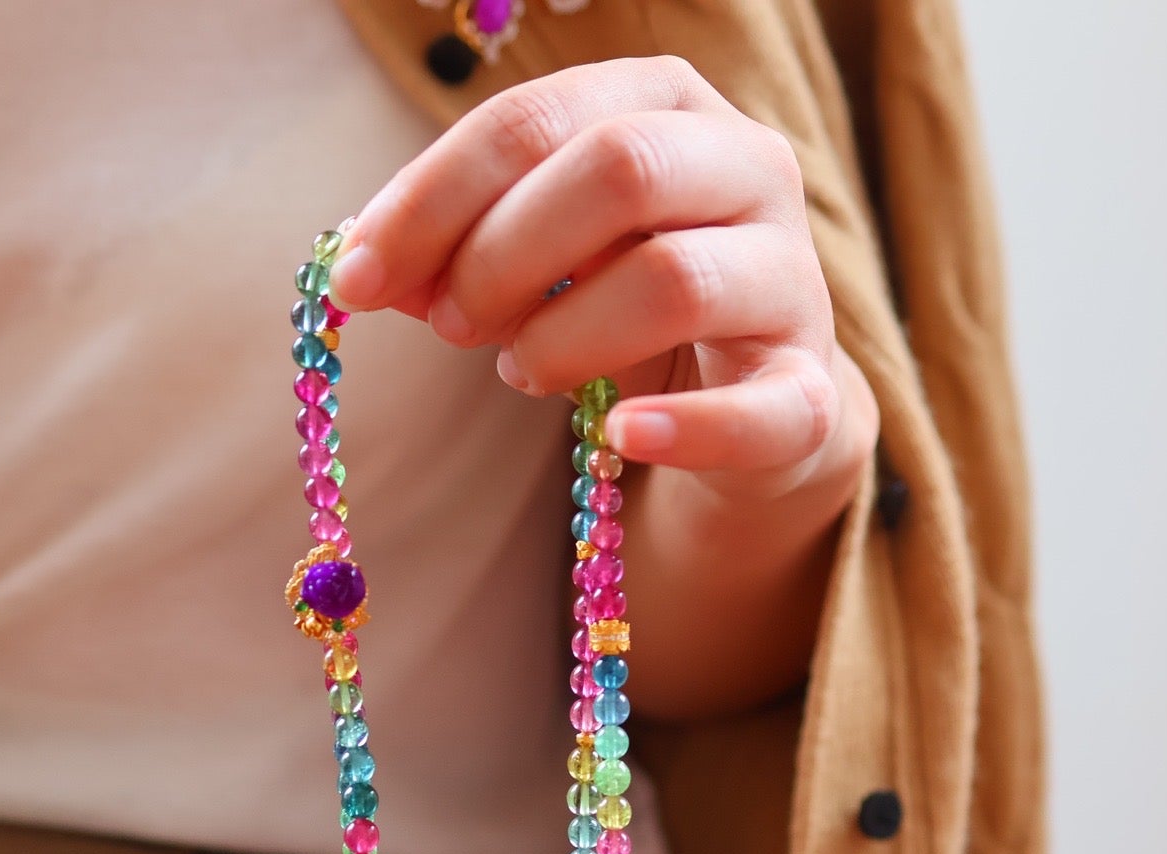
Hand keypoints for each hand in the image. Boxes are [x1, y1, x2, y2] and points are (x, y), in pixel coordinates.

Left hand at [330, 55, 876, 506]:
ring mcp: (791, 280)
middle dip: (504, 253)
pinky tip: (617, 437)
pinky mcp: (809, 391)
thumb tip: (357, 270)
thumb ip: (460, 245)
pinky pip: (756, 410)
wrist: (753, 398)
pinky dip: (681, 429)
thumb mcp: (543, 252)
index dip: (436, 196)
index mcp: (669, 103)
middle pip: (618, 170)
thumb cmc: (628, 299)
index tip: (359, 276)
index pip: (537, 118)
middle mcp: (748, 168)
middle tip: (449, 324)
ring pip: (675, 279)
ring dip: (567, 337)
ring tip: (520, 372)